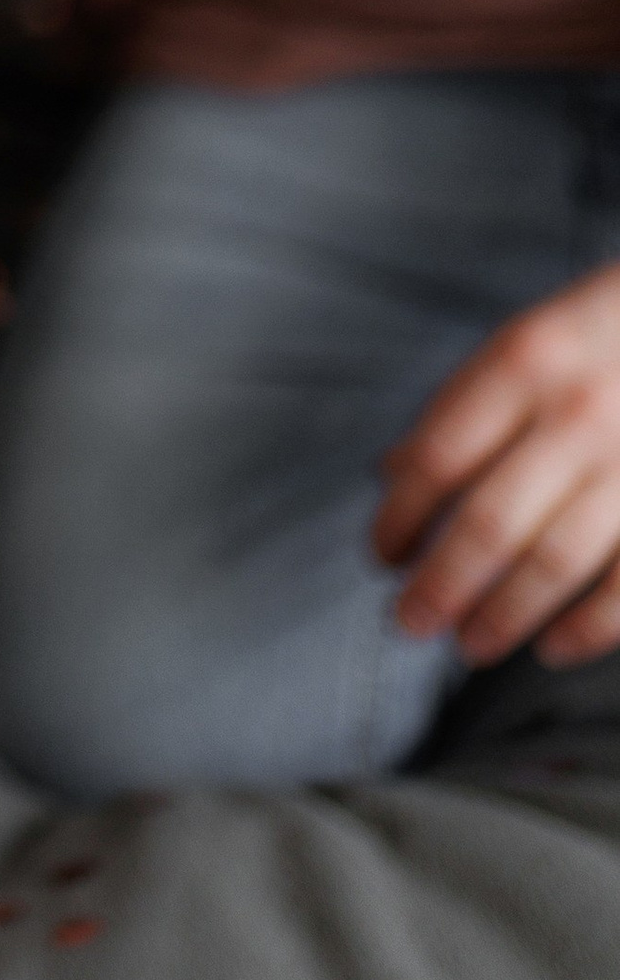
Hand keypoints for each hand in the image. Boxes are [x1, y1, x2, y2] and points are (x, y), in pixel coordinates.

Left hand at [374, 261, 619, 668]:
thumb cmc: (599, 335)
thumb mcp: (524, 341)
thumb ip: (460, 405)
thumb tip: (390, 475)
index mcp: (523, 363)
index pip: (438, 458)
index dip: (399, 519)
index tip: (382, 558)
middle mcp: (576, 414)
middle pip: (488, 523)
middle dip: (440, 586)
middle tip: (409, 623)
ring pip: (554, 563)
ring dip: (503, 616)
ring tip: (468, 644)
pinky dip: (588, 628)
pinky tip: (552, 645)